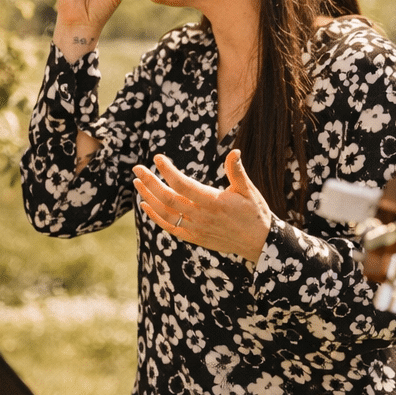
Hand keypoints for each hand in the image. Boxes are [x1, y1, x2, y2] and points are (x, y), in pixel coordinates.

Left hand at [132, 150, 272, 261]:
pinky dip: (155, 216)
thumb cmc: (254, 212)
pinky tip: (145, 205)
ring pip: (165, 212)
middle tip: (137, 168)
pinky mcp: (194, 237)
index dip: (167, 171)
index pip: (183, 184)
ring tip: (137, 183)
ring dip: (148, 197)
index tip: (157, 158)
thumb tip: (234, 152)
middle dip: (150, 182)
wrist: (258, 242)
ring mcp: (195, 228)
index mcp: (213, 201)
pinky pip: (169, 227)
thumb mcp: (248, 190)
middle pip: (168, 198)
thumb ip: (237, 171)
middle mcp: (200, 216)